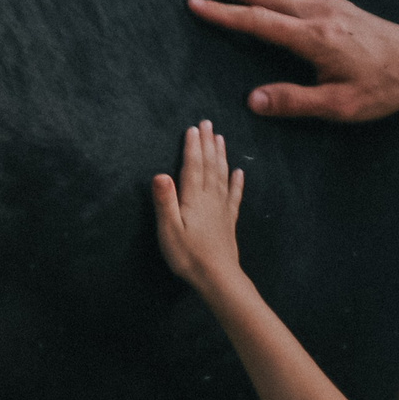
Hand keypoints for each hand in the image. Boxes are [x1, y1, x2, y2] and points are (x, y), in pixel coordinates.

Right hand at [151, 120, 245, 294]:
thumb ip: (165, 201)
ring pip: (222, 175)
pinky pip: (234, 196)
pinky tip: (239, 172)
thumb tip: (159, 174)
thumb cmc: (188, 255)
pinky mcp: (228, 220)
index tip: (193, 128)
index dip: (193, 146)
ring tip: (221, 138)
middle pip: (210, 165)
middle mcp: (210, 198)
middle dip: (208, 144)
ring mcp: (222, 209)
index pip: (193, 166)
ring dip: (221, 156)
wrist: (217, 276)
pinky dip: (237, 182)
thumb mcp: (169, 229)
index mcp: (193, 198)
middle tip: (208, 123)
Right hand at [187, 0, 398, 121]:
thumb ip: (295, 101)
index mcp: (313, 38)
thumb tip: (252, 100)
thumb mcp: (341, 105)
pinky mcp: (331, 2)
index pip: (257, 21)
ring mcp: (324, 3)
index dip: (223, 13)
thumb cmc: (383, 87)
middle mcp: (315, 12)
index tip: (193, 2)